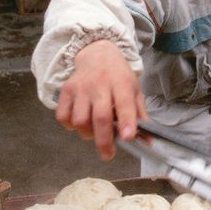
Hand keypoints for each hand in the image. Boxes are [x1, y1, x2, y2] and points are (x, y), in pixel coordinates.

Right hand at [55, 39, 146, 160]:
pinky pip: (63, 117)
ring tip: (95, 132)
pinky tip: (80, 123)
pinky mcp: (66, 91)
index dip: (126, 122)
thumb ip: (139, 115)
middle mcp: (99, 85)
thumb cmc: (118, 76)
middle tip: (108, 155)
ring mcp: (80, 88)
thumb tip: (147, 141)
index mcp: (121, 84)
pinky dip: (71, 126)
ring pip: (79, 120)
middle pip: (100, 117)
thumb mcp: (134, 90)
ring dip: (87, 134)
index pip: (124, 104)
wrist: (96, 54)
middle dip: (104, 140)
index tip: (128, 138)